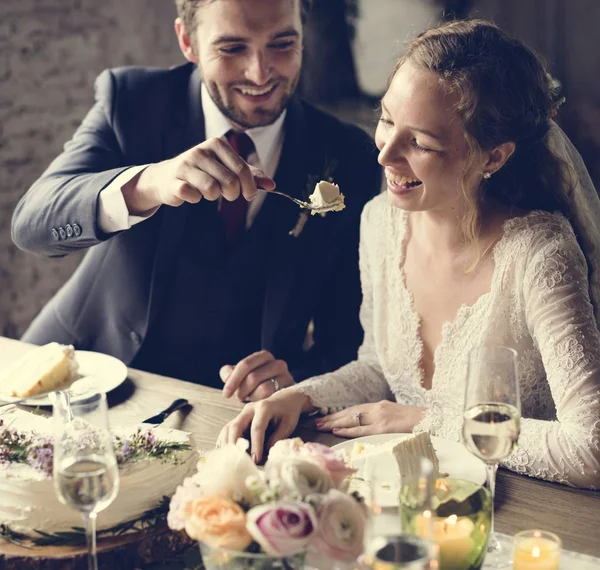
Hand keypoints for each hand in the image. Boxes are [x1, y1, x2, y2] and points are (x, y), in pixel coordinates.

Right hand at [122, 137, 275, 213]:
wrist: (166, 178)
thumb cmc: (203, 173)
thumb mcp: (227, 169)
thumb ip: (250, 176)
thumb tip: (272, 185)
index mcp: (217, 144)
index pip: (242, 169)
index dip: (250, 187)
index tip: (249, 195)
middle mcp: (201, 151)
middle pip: (230, 181)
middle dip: (233, 194)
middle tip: (226, 194)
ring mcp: (186, 165)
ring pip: (212, 190)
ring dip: (213, 196)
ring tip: (207, 191)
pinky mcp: (174, 180)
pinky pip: (193, 196)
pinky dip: (196, 199)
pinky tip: (191, 194)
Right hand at [217, 390, 310, 462]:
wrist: (285, 398)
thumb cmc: (288, 412)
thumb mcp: (288, 425)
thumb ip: (277, 437)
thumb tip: (265, 452)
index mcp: (264, 407)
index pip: (257, 428)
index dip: (255, 445)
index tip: (256, 460)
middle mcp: (250, 408)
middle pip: (236, 426)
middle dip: (234, 444)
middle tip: (236, 460)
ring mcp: (243, 412)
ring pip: (229, 427)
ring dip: (227, 443)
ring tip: (228, 459)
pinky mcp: (240, 418)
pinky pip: (228, 429)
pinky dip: (225, 441)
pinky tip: (225, 452)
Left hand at [220, 350, 294, 401]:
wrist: (279, 398)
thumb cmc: (255, 386)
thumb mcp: (240, 378)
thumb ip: (229, 374)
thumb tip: (226, 371)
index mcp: (264, 357)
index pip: (245, 365)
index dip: (233, 380)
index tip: (226, 394)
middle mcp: (277, 364)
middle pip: (253, 377)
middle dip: (242, 391)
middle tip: (238, 398)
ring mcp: (286, 376)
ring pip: (264, 389)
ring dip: (252, 398)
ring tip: (249, 400)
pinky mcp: (291, 391)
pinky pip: (274, 398)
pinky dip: (263, 403)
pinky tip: (259, 405)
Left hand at [315, 400, 426, 437]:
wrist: (434, 420)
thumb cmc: (418, 423)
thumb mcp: (398, 417)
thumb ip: (384, 420)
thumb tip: (372, 427)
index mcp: (381, 406)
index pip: (356, 409)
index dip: (340, 413)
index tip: (327, 416)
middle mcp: (378, 409)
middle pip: (350, 412)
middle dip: (332, 417)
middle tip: (316, 421)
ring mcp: (380, 418)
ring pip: (352, 419)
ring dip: (334, 423)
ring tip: (321, 426)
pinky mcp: (384, 428)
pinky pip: (361, 429)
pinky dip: (347, 430)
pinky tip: (336, 431)